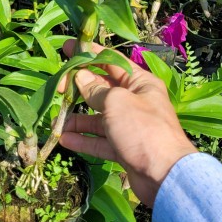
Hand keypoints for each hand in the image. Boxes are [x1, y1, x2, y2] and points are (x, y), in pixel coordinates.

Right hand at [56, 39, 196, 206]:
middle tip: (58, 88)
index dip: (89, 53)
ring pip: (98, 117)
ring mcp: (129, 126)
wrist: (165, 175)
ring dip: (77, 118)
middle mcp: (135, 101)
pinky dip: (84, 139)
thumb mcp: (116, 102)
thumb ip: (95, 90)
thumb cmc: (142, 128)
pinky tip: (65, 139)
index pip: (111, 61)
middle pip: (102, 89)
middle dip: (79, 88)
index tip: (68, 46)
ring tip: (56, 120)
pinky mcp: (124, 148)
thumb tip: (80, 78)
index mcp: (140, 83)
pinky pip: (100, 140)